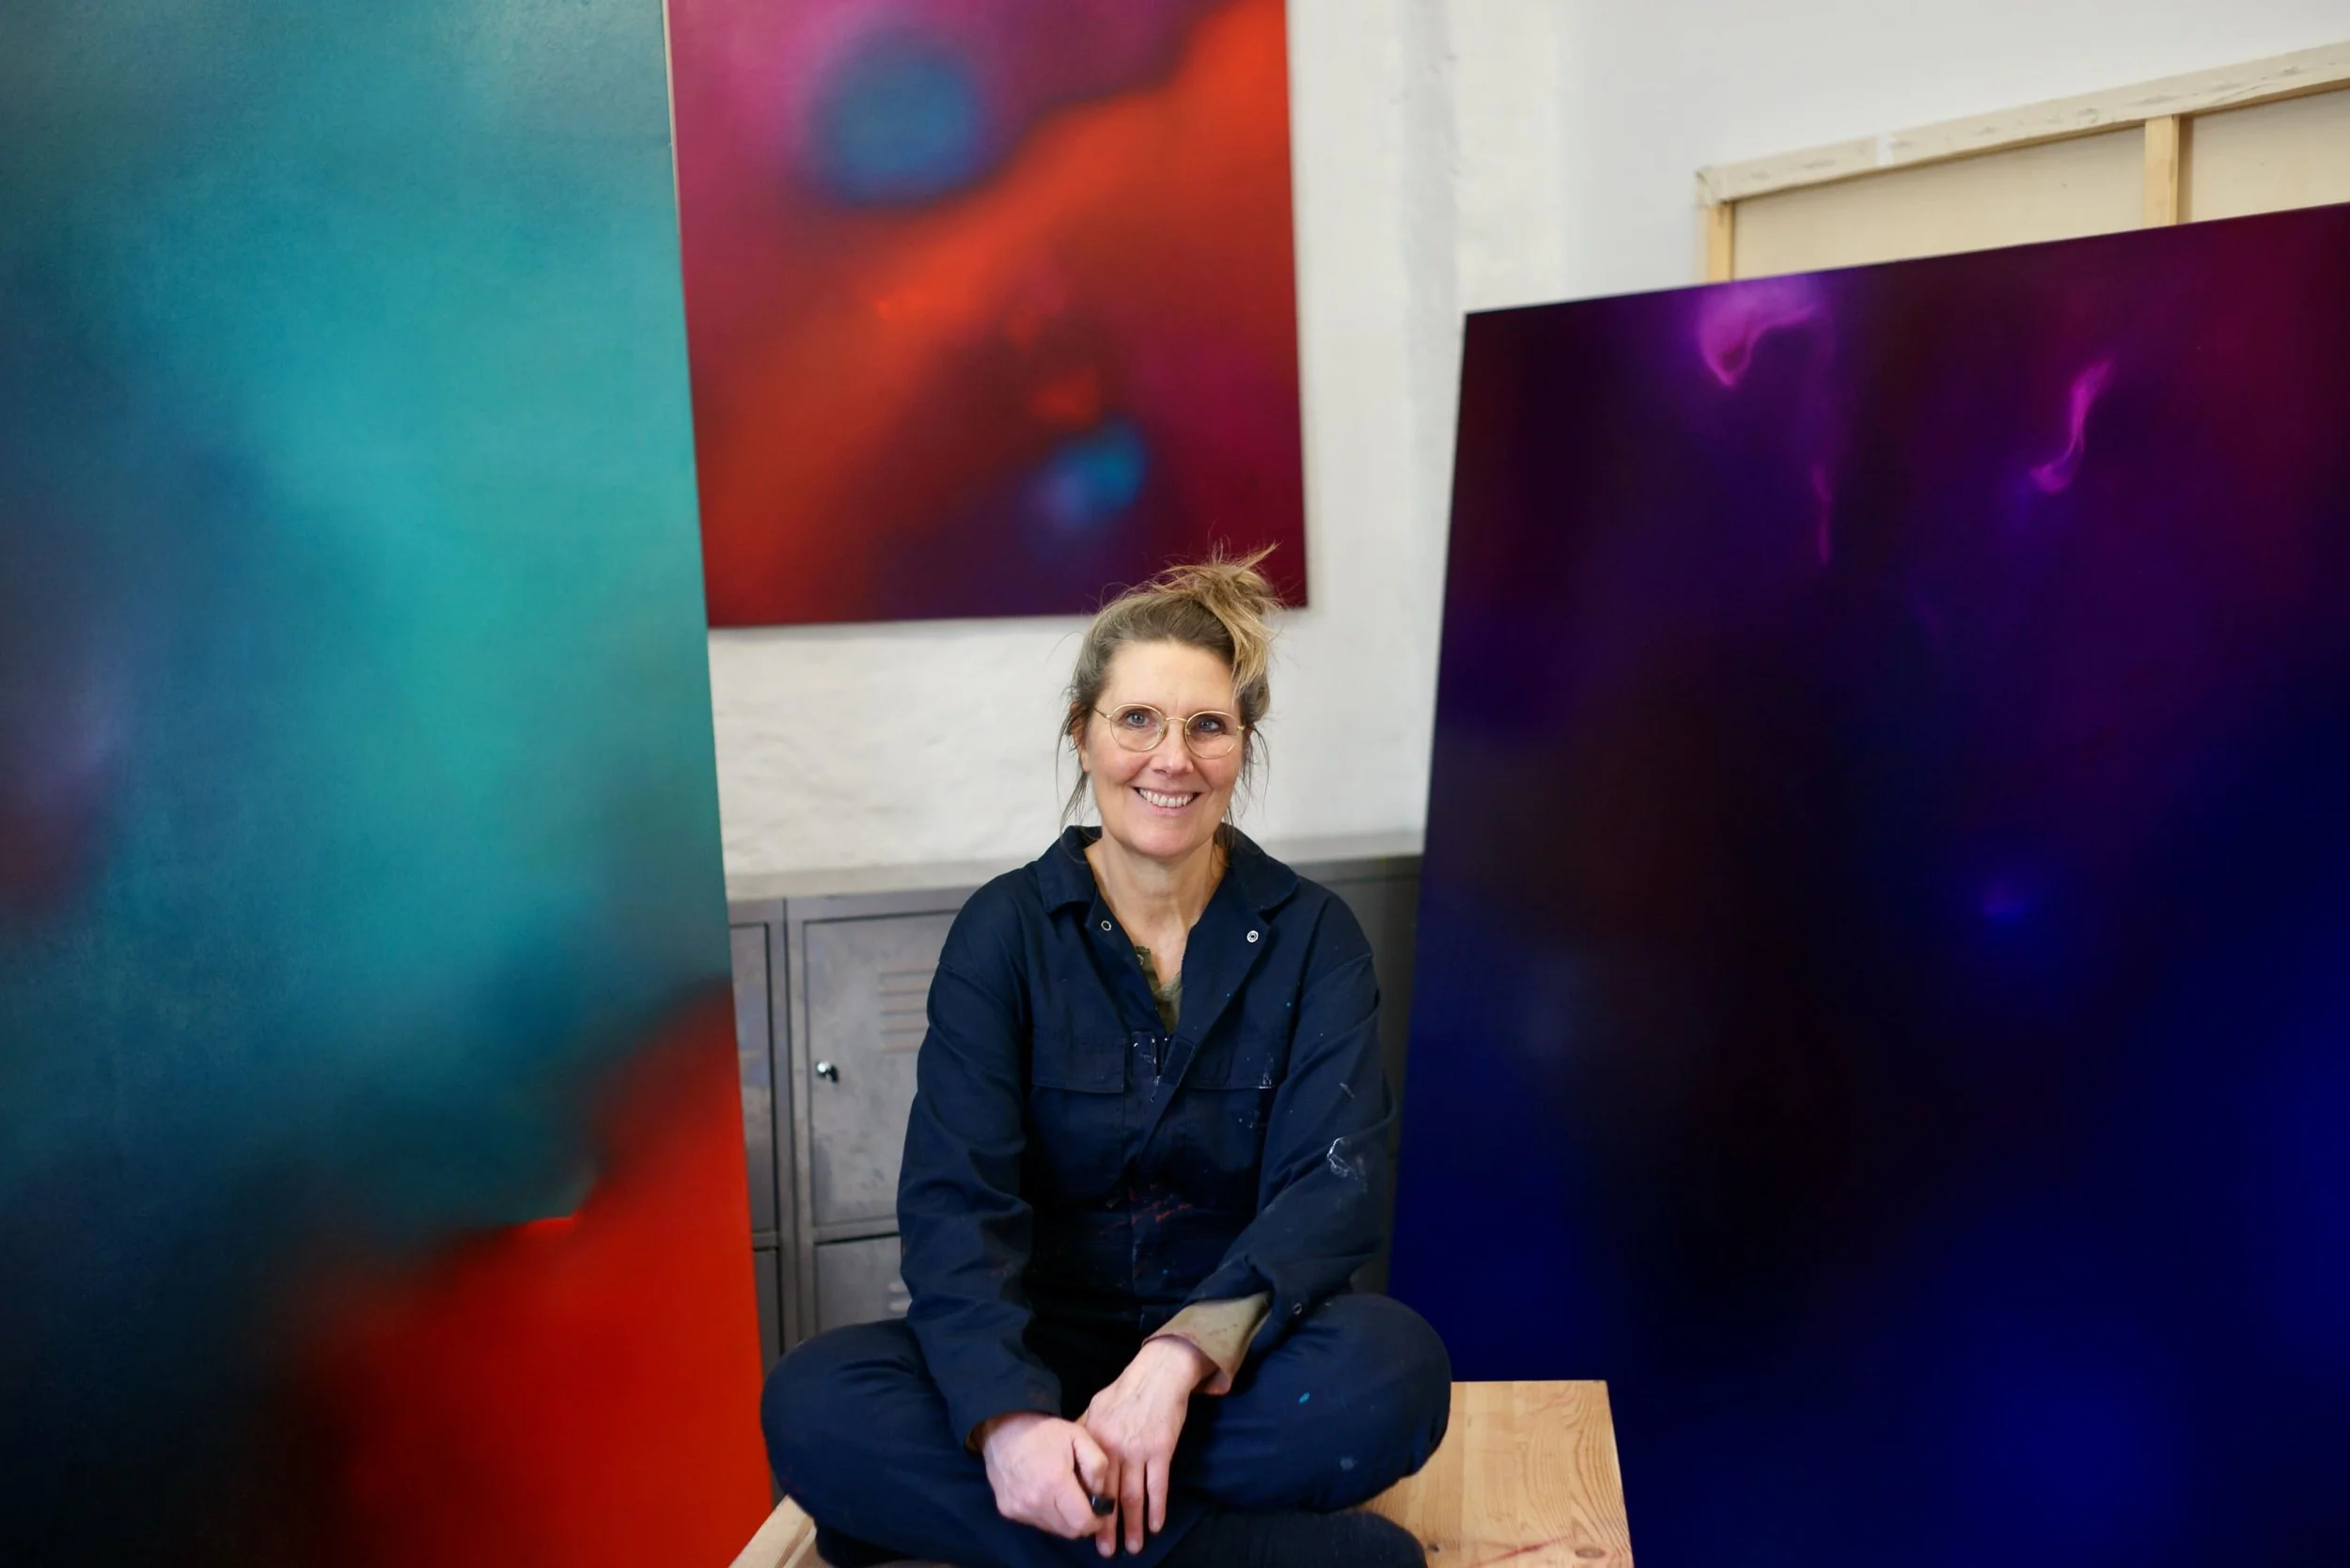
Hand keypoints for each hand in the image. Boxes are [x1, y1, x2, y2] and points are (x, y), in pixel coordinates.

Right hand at [978, 1412, 1111, 1541]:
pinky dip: (1047, 1514)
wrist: (1004, 1426)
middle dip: (1082, 1521)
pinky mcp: (1008, 1511)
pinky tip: (1046, 1493)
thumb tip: (1101, 1495)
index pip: (1082, 1524)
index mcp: (1055, 1483)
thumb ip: (1097, 1466)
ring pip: (1053, 1529)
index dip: (1097, 1520)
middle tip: (1085, 1501)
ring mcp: (1019, 1509)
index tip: (1101, 1509)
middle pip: (1069, 1532)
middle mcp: (1035, 1502)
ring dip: (1064, 1519)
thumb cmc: (1046, 1430)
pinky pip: (1036, 1522)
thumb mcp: (1080, 1436)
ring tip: (1064, 1495)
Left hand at [1080, 1337, 1213, 1555]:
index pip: (1087, 1481)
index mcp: (1094, 1439)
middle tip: (1104, 1550)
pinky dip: (1158, 1507)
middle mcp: (1112, 1448)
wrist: (1158, 1374)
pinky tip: (1156, 1525)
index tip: (1082, 1527)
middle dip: (1106, 1526)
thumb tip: (1068, 1455)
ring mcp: (1137, 1450)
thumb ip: (1082, 1433)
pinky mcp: (1161, 1450)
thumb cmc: (1126, 1391)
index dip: (1086, 1506)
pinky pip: (1158, 1485)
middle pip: (1108, 1494)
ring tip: (1133, 1547)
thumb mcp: (1095, 1407)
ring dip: (1134, 1525)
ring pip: (1133, 1495)